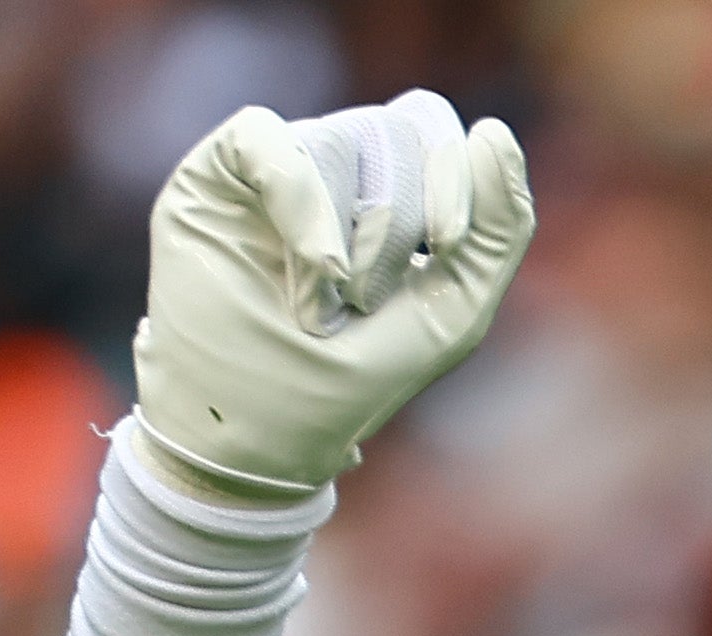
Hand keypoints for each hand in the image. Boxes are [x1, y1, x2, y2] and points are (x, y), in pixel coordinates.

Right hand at [130, 90, 533, 498]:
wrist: (268, 433)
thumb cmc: (358, 377)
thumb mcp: (453, 309)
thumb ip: (498, 227)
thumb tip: (492, 131)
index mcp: (387, 188)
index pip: (428, 127)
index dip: (452, 171)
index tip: (450, 242)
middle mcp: (328, 167)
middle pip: (393, 129)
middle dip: (399, 223)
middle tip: (367, 299)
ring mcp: (271, 169)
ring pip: (338, 139)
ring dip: (350, 240)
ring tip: (322, 308)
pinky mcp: (214, 177)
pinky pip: (269, 140)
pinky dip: (302, 202)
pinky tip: (315, 269)